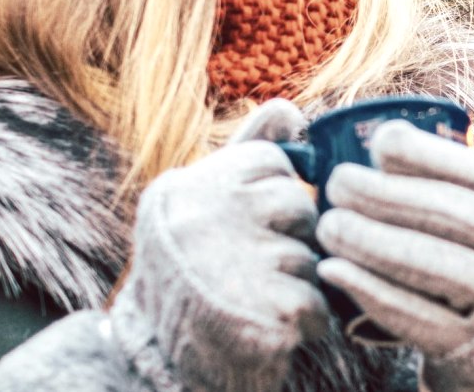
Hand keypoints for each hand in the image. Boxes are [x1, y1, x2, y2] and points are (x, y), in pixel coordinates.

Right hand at [109, 99, 328, 391]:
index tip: (247, 226)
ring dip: (297, 283)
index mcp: (185, 188)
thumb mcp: (204, 205)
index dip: (274, 197)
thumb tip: (291, 108)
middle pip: (297, 206)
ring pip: (310, 255)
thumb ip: (247, 152)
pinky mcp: (261, 316)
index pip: (272, 161)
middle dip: (290, 239)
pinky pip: (317, 302)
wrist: (156, 366)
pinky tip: (269, 327)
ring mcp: (228, 268)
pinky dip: (305, 321)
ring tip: (254, 299)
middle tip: (251, 269)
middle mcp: (200, 221)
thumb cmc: (193, 277)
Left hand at [315, 124, 473, 391]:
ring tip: (328, 225)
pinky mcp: (465, 344)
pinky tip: (333, 270)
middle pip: (453, 218)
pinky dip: (370, 291)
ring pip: (433, 265)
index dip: (430, 155)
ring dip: (372, 241)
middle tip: (336, 183)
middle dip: (388, 196)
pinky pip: (414, 316)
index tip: (381, 143)